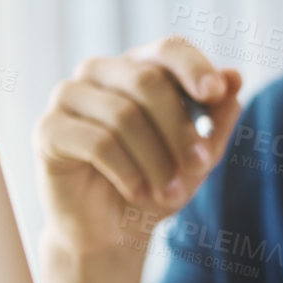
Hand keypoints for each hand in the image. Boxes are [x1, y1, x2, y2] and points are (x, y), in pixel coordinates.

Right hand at [33, 36, 242, 259]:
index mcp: (137, 68)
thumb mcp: (197, 157)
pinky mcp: (48, 129)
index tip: (216, 93)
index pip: (168, 49)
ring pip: (124, 115)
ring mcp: (68, 96)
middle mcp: (99, 72)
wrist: (110, 233)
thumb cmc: (154, 186)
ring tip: (169, 193)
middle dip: (180, 129)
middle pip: (148, 81)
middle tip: (201, 166)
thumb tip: (235, 77)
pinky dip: (127, 171)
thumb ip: (217, 119)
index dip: (194, 67)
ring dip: (156, 160)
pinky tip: (137, 192)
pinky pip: (98, 142)